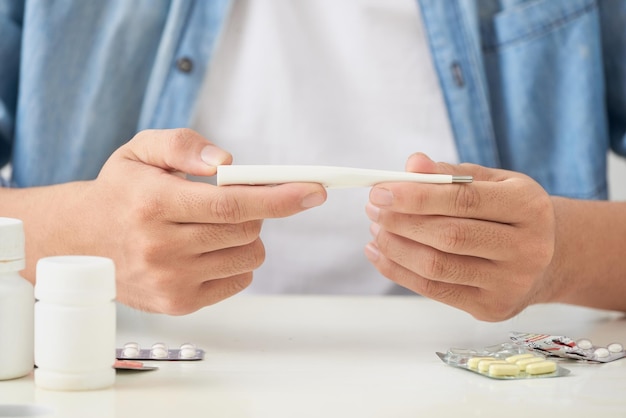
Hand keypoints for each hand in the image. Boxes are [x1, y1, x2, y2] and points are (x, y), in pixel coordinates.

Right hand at [30, 129, 326, 313]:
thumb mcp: (140, 151)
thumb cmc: (121, 192)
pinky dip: (236, 261)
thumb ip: (181, 144)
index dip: (278, 197)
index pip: (230, 203)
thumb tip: (226, 162)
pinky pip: (238, 280)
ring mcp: (170, 281)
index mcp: (153, 203)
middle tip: (235, 201)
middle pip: (246, 230)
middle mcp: (160, 247)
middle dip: (255, 211)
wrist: (83, 242)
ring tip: (214, 225)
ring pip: (249, 256)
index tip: (314, 191)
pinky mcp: (178, 304)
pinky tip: (207, 250)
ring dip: (247, 236)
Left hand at [364, 153, 555, 320]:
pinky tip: (380, 254)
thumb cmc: (509, 213)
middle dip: (401, 221)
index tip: (381, 190)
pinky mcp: (491, 308)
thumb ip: (451, 172)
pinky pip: (434, 290)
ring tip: (376, 229)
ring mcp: (511, 283)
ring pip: (437, 266)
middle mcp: (528, 248)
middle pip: (450, 236)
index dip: (417, 195)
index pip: (465, 200)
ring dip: (396, 247)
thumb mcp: (492, 182)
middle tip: (373, 209)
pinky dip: (399, 271)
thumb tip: (412, 164)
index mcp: (529, 206)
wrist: (549, 258)